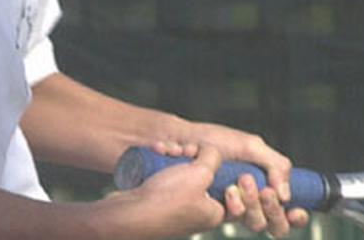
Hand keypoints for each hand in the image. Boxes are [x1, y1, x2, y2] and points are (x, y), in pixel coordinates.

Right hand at [104, 143, 226, 238]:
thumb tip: (212, 151)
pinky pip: (167, 176)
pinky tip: (158, 150)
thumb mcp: (200, 173)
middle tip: (188, 150)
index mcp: (214, 213)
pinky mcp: (159, 201)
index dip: (231, 174)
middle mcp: (197, 213)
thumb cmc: (167, 200)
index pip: (234, 195)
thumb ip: (213, 157)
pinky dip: (163, 162)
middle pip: (206, 178)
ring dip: (178, 156)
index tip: (219, 162)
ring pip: (185, 173)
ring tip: (169, 149)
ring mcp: (177, 207)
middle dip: (197, 158)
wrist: (128, 214)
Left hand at [154, 125, 308, 237]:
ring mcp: (227, 206)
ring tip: (234, 183)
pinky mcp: (209, 209)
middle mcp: (245, 198)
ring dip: (247, 202)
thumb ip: (274, 163)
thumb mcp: (248, 145)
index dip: (293, 215)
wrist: (178, 139)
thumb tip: (286, 194)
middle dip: (264, 202)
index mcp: (259, 183)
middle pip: (267, 219)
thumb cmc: (211, 139)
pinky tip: (223, 189)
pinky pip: (226, 217)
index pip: (282, 211)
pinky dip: (229, 203)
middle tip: (250, 182)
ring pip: (250, 221)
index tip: (296, 211)